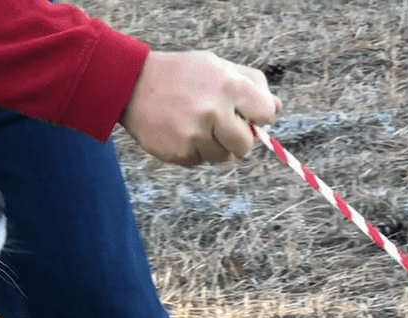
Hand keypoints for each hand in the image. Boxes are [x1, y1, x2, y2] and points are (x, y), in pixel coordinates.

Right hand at [120, 50, 280, 166]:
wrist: (130, 84)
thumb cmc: (182, 74)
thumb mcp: (217, 66)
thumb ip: (250, 83)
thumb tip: (276, 108)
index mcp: (229, 86)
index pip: (266, 113)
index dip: (258, 115)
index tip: (246, 112)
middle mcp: (214, 111)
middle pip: (247, 145)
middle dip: (238, 138)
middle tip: (220, 124)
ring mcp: (196, 135)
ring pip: (223, 158)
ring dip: (215, 146)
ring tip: (195, 124)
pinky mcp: (180, 152)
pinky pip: (200, 161)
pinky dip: (194, 150)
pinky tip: (179, 131)